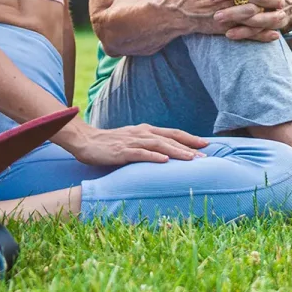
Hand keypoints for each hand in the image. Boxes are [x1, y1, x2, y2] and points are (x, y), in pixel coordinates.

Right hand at [63, 122, 205, 167]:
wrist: (85, 141)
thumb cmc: (110, 144)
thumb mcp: (133, 141)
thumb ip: (149, 145)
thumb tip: (167, 155)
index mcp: (146, 130)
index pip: (173, 133)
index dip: (190, 138)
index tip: (206, 145)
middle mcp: (142, 133)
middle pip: (170, 138)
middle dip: (189, 147)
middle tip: (205, 156)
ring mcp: (132, 141)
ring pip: (158, 145)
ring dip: (176, 151)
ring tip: (191, 159)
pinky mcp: (121, 151)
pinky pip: (140, 153)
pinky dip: (153, 156)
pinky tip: (164, 161)